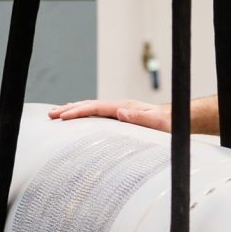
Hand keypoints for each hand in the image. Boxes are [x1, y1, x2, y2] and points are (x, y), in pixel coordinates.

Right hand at [47, 99, 170, 130]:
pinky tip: (79, 120)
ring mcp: (120, 111)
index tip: (62, 117)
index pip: (95, 108)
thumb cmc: (170, 126)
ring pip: (92, 109)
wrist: (180, 121)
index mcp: (125, 108)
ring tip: (57, 115)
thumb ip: (141, 118)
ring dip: (74, 110)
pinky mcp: (122, 117)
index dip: (78, 111)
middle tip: (50, 115)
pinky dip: (85, 115)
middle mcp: (120, 107)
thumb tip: (120, 113)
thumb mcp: (158, 124)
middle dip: (69, 109)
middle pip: (89, 105)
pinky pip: (98, 115)